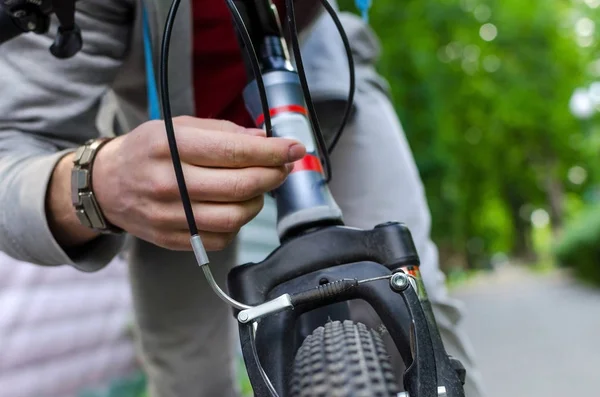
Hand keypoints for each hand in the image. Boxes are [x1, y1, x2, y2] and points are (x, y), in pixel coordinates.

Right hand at [92, 116, 305, 250]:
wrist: (107, 186)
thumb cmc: (147, 151)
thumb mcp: (177, 127)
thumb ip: (222, 132)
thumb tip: (264, 139)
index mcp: (170, 147)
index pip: (234, 151)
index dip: (272, 152)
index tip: (295, 149)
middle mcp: (168, 183)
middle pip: (240, 186)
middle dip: (273, 176)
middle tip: (283, 167)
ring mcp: (169, 216)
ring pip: (235, 216)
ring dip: (258, 201)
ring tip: (257, 187)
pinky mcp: (173, 239)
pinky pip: (221, 238)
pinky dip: (238, 223)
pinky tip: (234, 206)